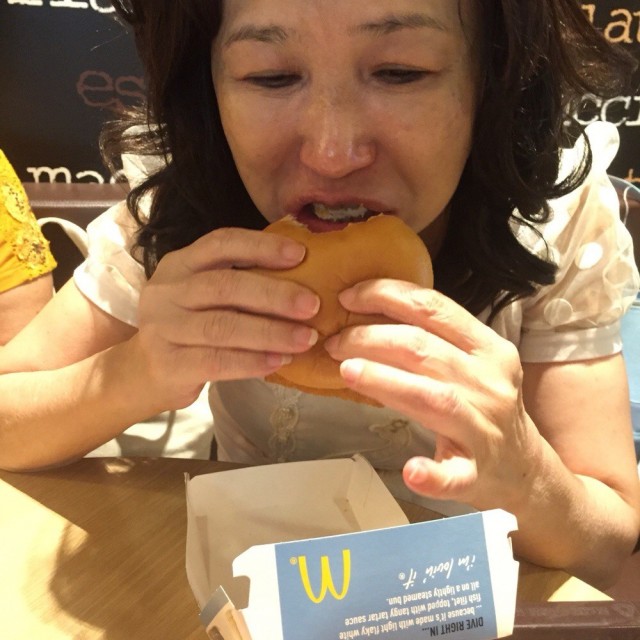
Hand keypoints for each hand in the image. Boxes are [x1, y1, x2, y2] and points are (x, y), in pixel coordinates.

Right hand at [135, 227, 319, 408]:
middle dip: (274, 294)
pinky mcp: (168, 364)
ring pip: (222, 326)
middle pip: (224, 286)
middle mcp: (167, 291)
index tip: (300, 254)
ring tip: (305, 339)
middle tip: (312, 305)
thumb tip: (304, 280)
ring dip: (270, 332)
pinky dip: (252, 361)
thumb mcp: (203, 296)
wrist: (143, 372)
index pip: (220, 243)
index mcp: (180, 264)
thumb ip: (239, 282)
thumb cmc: (189, 328)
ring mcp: (163, 328)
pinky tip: (279, 361)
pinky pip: (216, 361)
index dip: (261, 246)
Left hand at [324, 279, 541, 510]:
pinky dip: (433, 474)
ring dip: (386, 381)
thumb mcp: (472, 364)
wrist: (525, 468)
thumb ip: (433, 341)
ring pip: (433, 398)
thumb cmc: (484, 407)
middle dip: (371, 338)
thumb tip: (365, 318)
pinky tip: (411, 471)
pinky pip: (455, 474)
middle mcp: (489, 382)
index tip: (349, 297)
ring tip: (347, 372)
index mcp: (488, 348)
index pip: (434, 308)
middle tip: (334, 342)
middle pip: (423, 349)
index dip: (387, 296)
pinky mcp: (477, 472)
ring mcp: (485, 428)